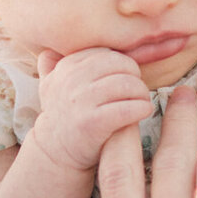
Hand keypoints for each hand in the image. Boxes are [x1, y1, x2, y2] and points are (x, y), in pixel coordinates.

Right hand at [32, 48, 151, 171]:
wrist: (56, 152)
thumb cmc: (65, 114)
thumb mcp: (53, 84)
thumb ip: (56, 62)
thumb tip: (55, 46)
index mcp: (67, 66)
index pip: (107, 53)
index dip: (123, 64)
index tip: (125, 78)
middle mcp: (70, 80)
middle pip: (120, 64)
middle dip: (135, 77)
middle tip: (137, 91)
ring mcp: (80, 101)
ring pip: (128, 84)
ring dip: (142, 93)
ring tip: (142, 102)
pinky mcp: (92, 123)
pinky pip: (128, 108)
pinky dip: (142, 108)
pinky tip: (143, 112)